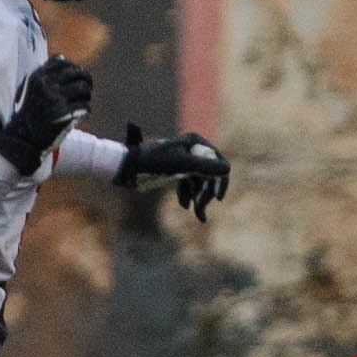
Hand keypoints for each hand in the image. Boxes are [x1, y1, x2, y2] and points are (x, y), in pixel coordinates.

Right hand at [0, 57, 96, 172]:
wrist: (22, 139)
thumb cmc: (27, 113)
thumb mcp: (28, 89)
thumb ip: (43, 74)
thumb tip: (63, 57)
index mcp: (37, 78)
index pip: (62, 62)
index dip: (73, 67)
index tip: (77, 75)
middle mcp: (46, 86)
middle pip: (76, 72)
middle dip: (85, 78)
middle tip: (88, 86)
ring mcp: (56, 100)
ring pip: (83, 88)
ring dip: (87, 93)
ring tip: (85, 99)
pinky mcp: (65, 114)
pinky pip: (85, 105)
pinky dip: (87, 108)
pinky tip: (83, 112)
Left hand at [115, 124, 231, 220]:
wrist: (128, 165)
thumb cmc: (154, 162)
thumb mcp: (182, 165)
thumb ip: (206, 166)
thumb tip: (228, 169)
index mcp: (196, 142)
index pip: (218, 163)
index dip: (221, 181)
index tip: (217, 199)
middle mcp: (193, 149)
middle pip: (209, 175)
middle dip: (206, 194)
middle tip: (200, 212)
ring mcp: (185, 160)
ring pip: (199, 182)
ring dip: (198, 198)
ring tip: (196, 214)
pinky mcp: (176, 169)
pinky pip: (188, 184)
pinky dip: (188, 195)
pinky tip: (185, 206)